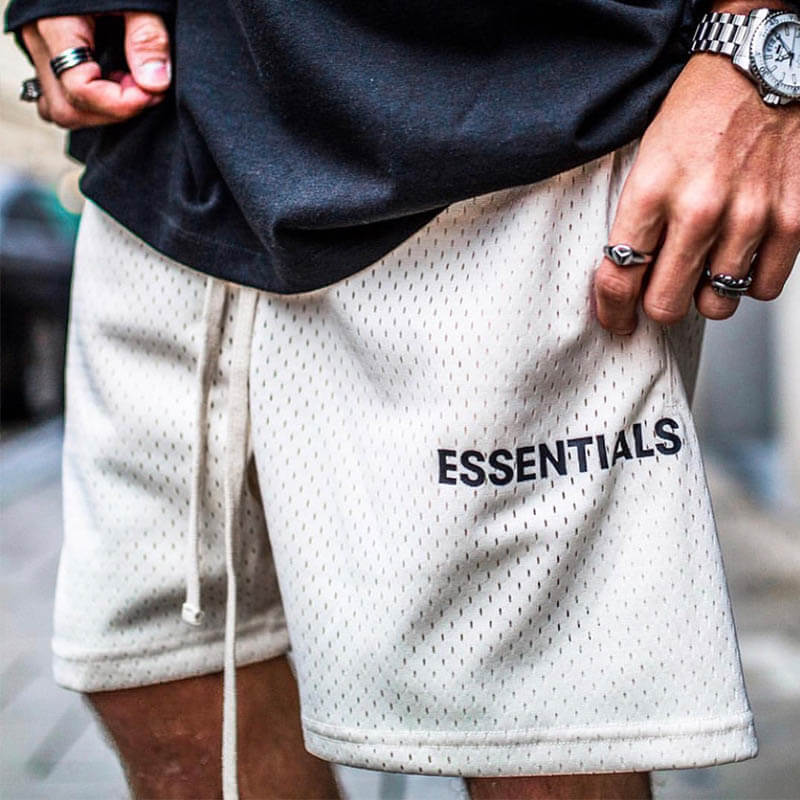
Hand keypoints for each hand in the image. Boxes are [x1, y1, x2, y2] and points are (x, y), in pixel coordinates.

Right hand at [21, 12, 170, 128]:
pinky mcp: (48, 54)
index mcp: (54, 22)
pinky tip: (118, 82)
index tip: (152, 92)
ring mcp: (38, 49)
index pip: (79, 87)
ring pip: (60, 109)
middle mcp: (37, 39)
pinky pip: (59, 96)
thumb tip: (155, 83)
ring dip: (100, 111)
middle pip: (67, 108)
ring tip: (132, 84)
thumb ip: (147, 36)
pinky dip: (90, 103)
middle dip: (113, 111)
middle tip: (147, 90)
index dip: (120, 102)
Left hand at [594, 53, 799, 334]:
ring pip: (716, 305)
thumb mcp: (645, 160)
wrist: (760, 67)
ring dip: (705, 295)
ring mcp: (749, 216)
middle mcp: (699, 209)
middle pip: (666, 305)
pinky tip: (740, 258)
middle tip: (661, 293)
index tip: (615, 320)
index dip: (612, 311)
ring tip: (704, 269)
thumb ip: (636, 220)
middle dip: (658, 306)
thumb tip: (628, 278)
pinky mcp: (792, 219)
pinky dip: (749, 282)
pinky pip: (764, 288)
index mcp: (652, 192)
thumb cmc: (697, 112)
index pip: (619, 279)